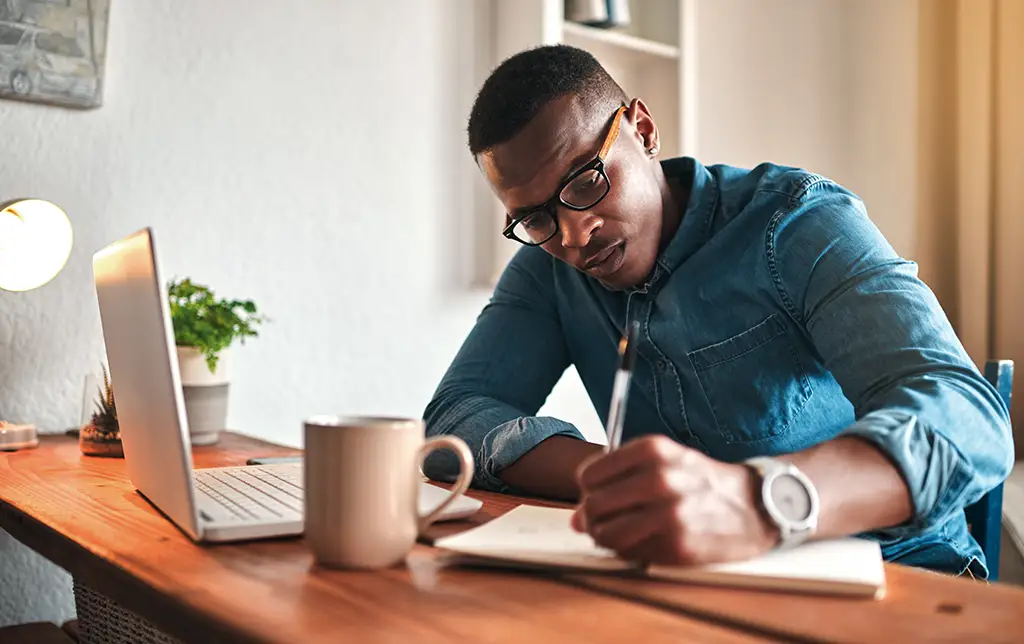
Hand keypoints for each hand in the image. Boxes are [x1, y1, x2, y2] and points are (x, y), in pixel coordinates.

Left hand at [571, 436, 779, 565]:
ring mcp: (668, 514)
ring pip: (606, 533)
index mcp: (653, 451)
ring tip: (619, 532)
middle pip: (593, 505)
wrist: (753, 507)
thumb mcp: (665, 460)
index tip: (599, 492)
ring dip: (605, 537)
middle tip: (603, 518)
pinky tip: (643, 541)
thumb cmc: (701, 482)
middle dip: (592, 515)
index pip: (590, 475)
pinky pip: (628, 553)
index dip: (588, 488)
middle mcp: (660, 479)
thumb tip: (576, 518)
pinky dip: (627, 551)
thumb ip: (618, 480)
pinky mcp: (676, 546)